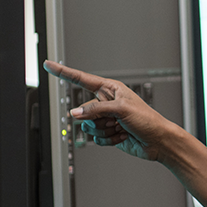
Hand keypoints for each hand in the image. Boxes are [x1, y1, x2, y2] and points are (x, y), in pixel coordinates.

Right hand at [43, 60, 178, 163]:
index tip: (49, 65)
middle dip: (100, 119)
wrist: (157, 141)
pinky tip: (122, 136)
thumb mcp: (121, 110)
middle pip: (84, 111)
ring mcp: (106, 118)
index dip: (64, 72)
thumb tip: (75, 113)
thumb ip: (95, 110)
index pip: (82, 79)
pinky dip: (108, 140)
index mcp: (110, 89)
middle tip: (117, 121)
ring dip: (105, 131)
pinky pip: (96, 138)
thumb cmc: (147, 120)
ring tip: (121, 128)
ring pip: (88, 126)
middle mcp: (106, 102)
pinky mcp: (108, 132)